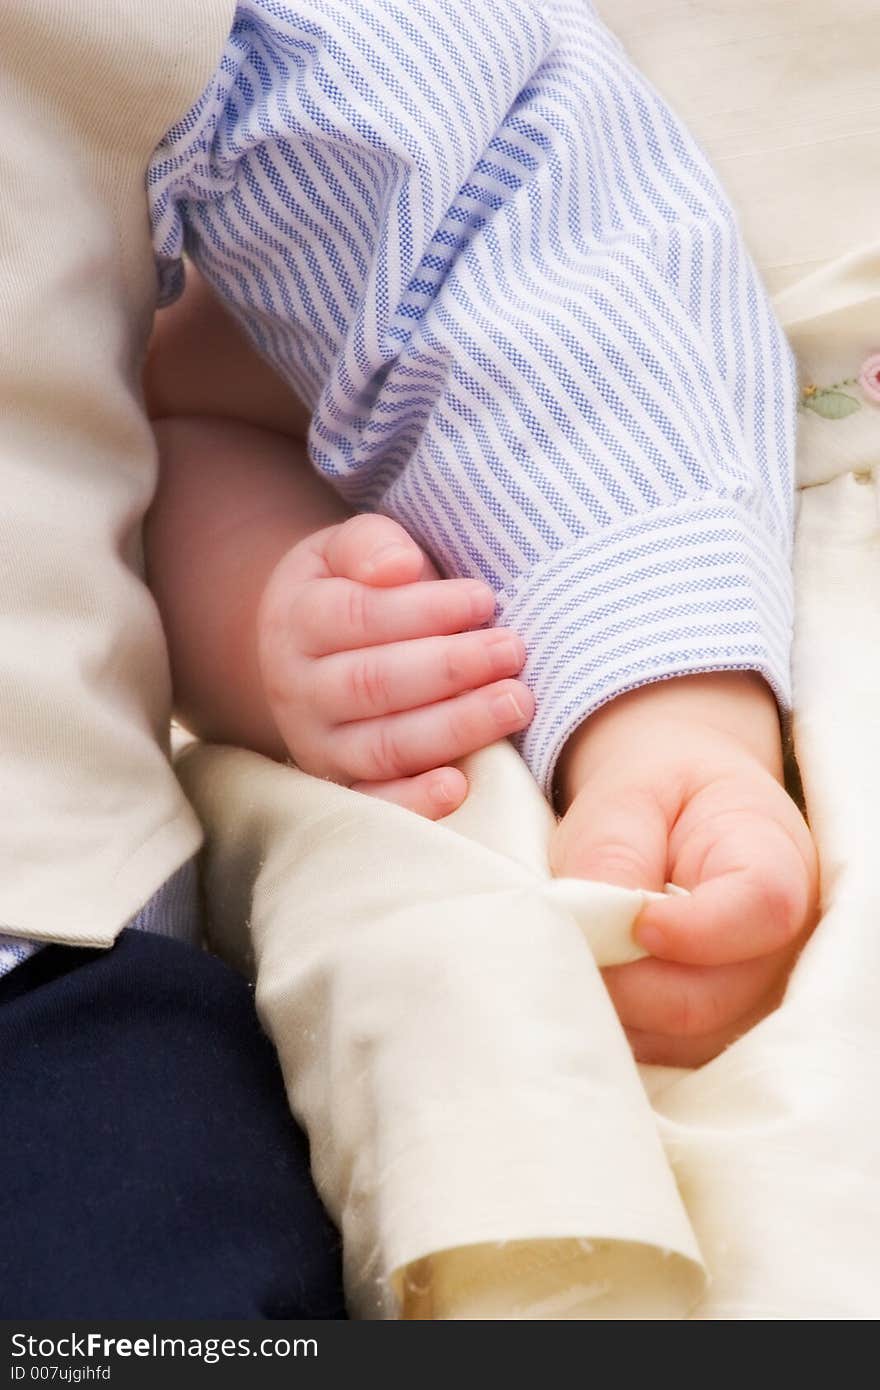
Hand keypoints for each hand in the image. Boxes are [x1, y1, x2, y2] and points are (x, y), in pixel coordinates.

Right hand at [257, 513, 533, 817]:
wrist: (308, 651)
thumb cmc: (352, 590)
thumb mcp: (345, 552)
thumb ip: (371, 545)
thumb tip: (398, 567)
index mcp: (298, 621)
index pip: (357, 616)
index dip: (424, 611)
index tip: (482, 599)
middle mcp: (299, 689)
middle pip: (372, 684)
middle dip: (449, 667)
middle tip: (511, 650)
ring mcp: (319, 744)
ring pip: (382, 745)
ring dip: (454, 727)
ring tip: (515, 702)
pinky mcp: (344, 785)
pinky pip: (375, 802)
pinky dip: (415, 801)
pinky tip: (459, 786)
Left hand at [551, 674, 818, 1065]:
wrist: (677, 819)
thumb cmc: (657, 798)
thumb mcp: (629, 794)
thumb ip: (612, 850)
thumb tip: (590, 925)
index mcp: (778, 862)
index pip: (760, 909)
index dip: (690, 929)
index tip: (632, 920)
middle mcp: (783, 946)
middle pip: (704, 997)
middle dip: (620, 976)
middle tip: (569, 933)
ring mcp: (752, 1001)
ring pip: (673, 1038)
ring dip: (610, 1003)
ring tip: (582, 943)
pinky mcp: (714, 1035)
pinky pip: (658, 1052)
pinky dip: (613, 1022)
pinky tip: (595, 974)